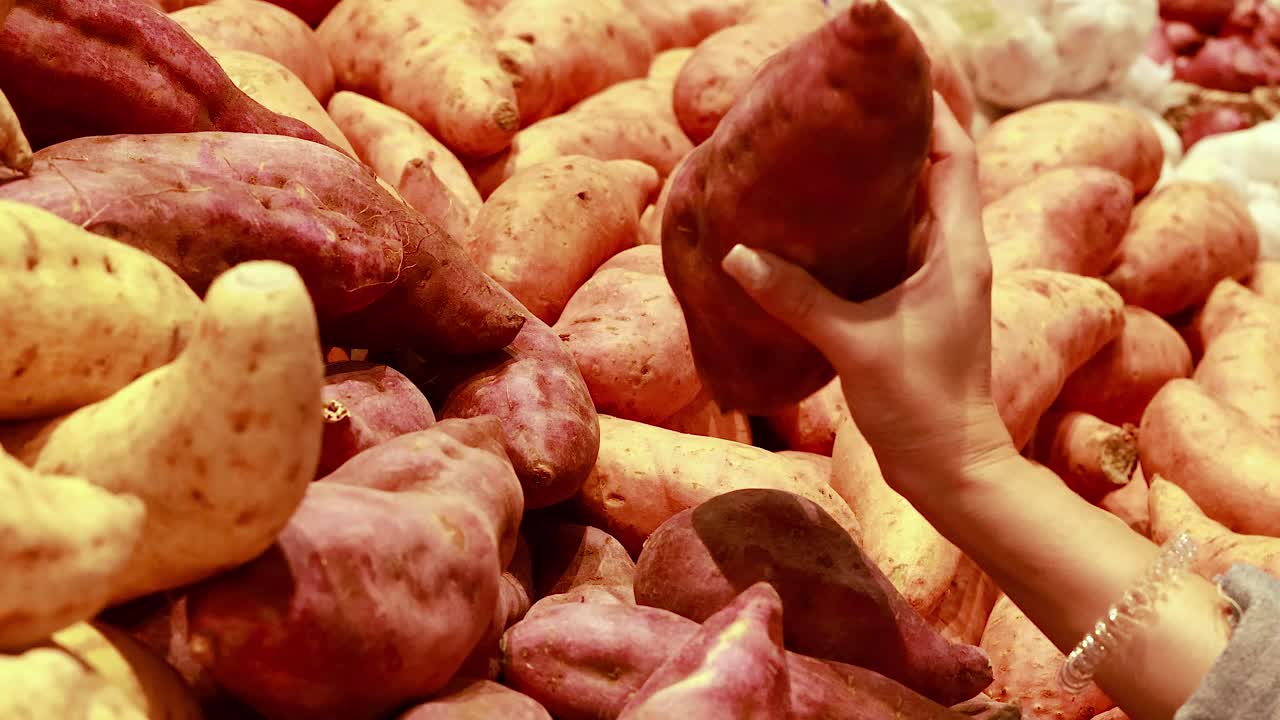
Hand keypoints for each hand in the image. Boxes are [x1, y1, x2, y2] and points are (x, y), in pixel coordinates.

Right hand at [721, 94, 1014, 488]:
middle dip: (896, 138)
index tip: (889, 84)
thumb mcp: (852, 344)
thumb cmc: (918, 403)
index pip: (955, 157)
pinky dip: (865, 226)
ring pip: (913, 211)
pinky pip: (894, 247)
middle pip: (936, 174)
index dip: (931, 113)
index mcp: (958, 250)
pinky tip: (822, 226)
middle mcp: (955, 256)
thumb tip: (737, 254)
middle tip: (841, 113)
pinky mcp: (918, 307)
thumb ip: (795, 296)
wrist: (949, 466)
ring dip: (879, 182)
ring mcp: (939, 282)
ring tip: (827, 154)